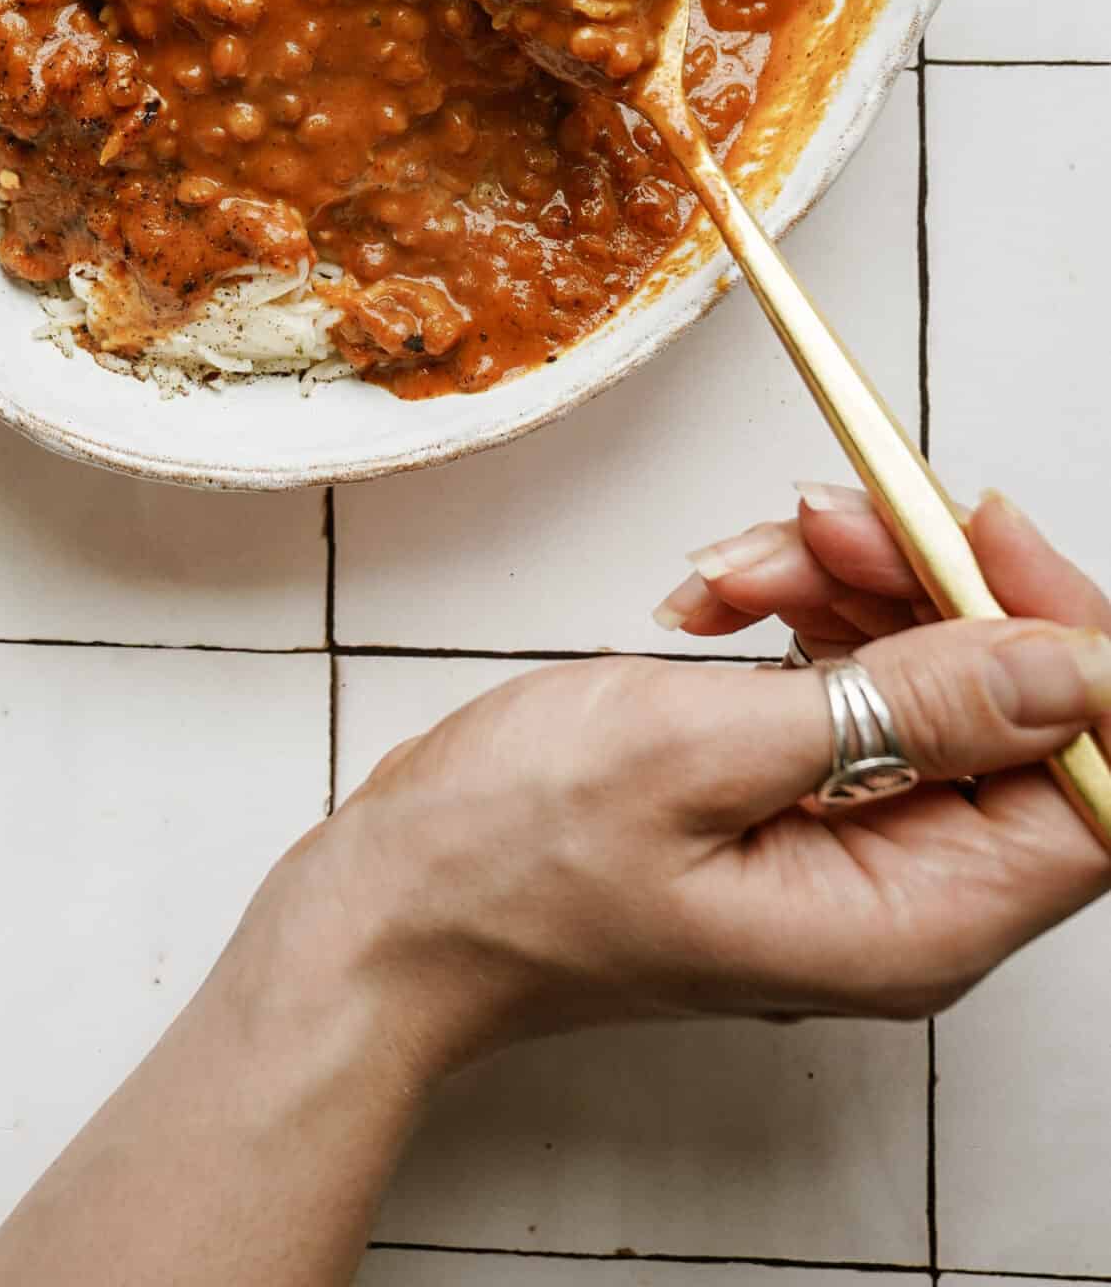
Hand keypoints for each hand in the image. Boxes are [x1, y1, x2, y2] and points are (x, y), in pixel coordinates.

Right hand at [0, 488, 1110, 1286]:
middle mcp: (906, 892)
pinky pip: (851, 680)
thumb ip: (896, 709)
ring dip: (847, 585)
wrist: (394, 902)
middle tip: (827, 515)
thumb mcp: (696, 755)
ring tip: (735, 565)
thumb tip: (1066, 670)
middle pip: (1010, 707)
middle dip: (928, 585)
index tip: (974, 532)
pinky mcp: (796, 798)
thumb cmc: (509, 861)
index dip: (1058, 639)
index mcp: (913, 919)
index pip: (1089, 777)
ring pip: (927, 672)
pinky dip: (796, 614)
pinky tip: (713, 601)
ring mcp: (850, 842)